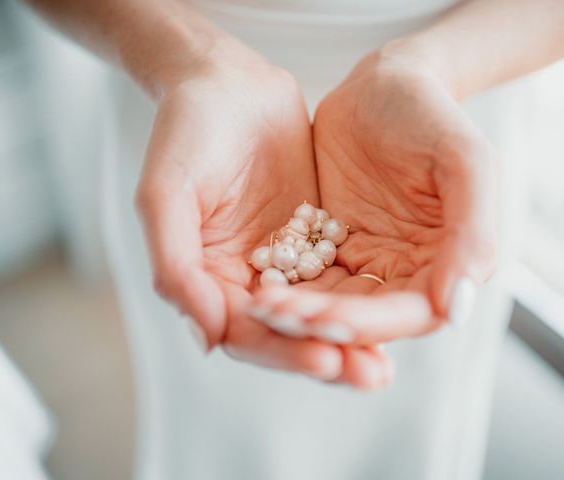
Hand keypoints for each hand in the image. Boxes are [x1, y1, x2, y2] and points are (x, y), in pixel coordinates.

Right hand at [135, 46, 392, 388]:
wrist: (228, 84)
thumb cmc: (187, 133)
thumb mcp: (166, 192)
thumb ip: (175, 264)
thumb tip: (207, 338)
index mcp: (206, 279)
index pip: (243, 333)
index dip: (282, 352)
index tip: (324, 359)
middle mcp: (246, 279)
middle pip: (287, 335)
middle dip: (327, 356)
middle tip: (370, 375)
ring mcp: (284, 260)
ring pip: (319, 312)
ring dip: (351, 338)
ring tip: (385, 363)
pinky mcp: (316, 237)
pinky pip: (342, 274)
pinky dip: (364, 296)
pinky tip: (396, 309)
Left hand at [252, 51, 498, 344]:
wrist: (382, 86)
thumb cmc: (430, 115)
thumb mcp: (464, 160)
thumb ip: (473, 233)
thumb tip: (456, 309)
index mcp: (448, 262)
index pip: (413, 313)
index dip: (371, 324)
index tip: (327, 320)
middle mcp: (407, 272)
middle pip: (367, 319)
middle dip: (322, 324)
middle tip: (277, 317)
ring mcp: (367, 261)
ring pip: (332, 305)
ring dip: (297, 314)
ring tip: (260, 308)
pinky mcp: (331, 247)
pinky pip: (307, 277)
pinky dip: (285, 288)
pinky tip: (256, 289)